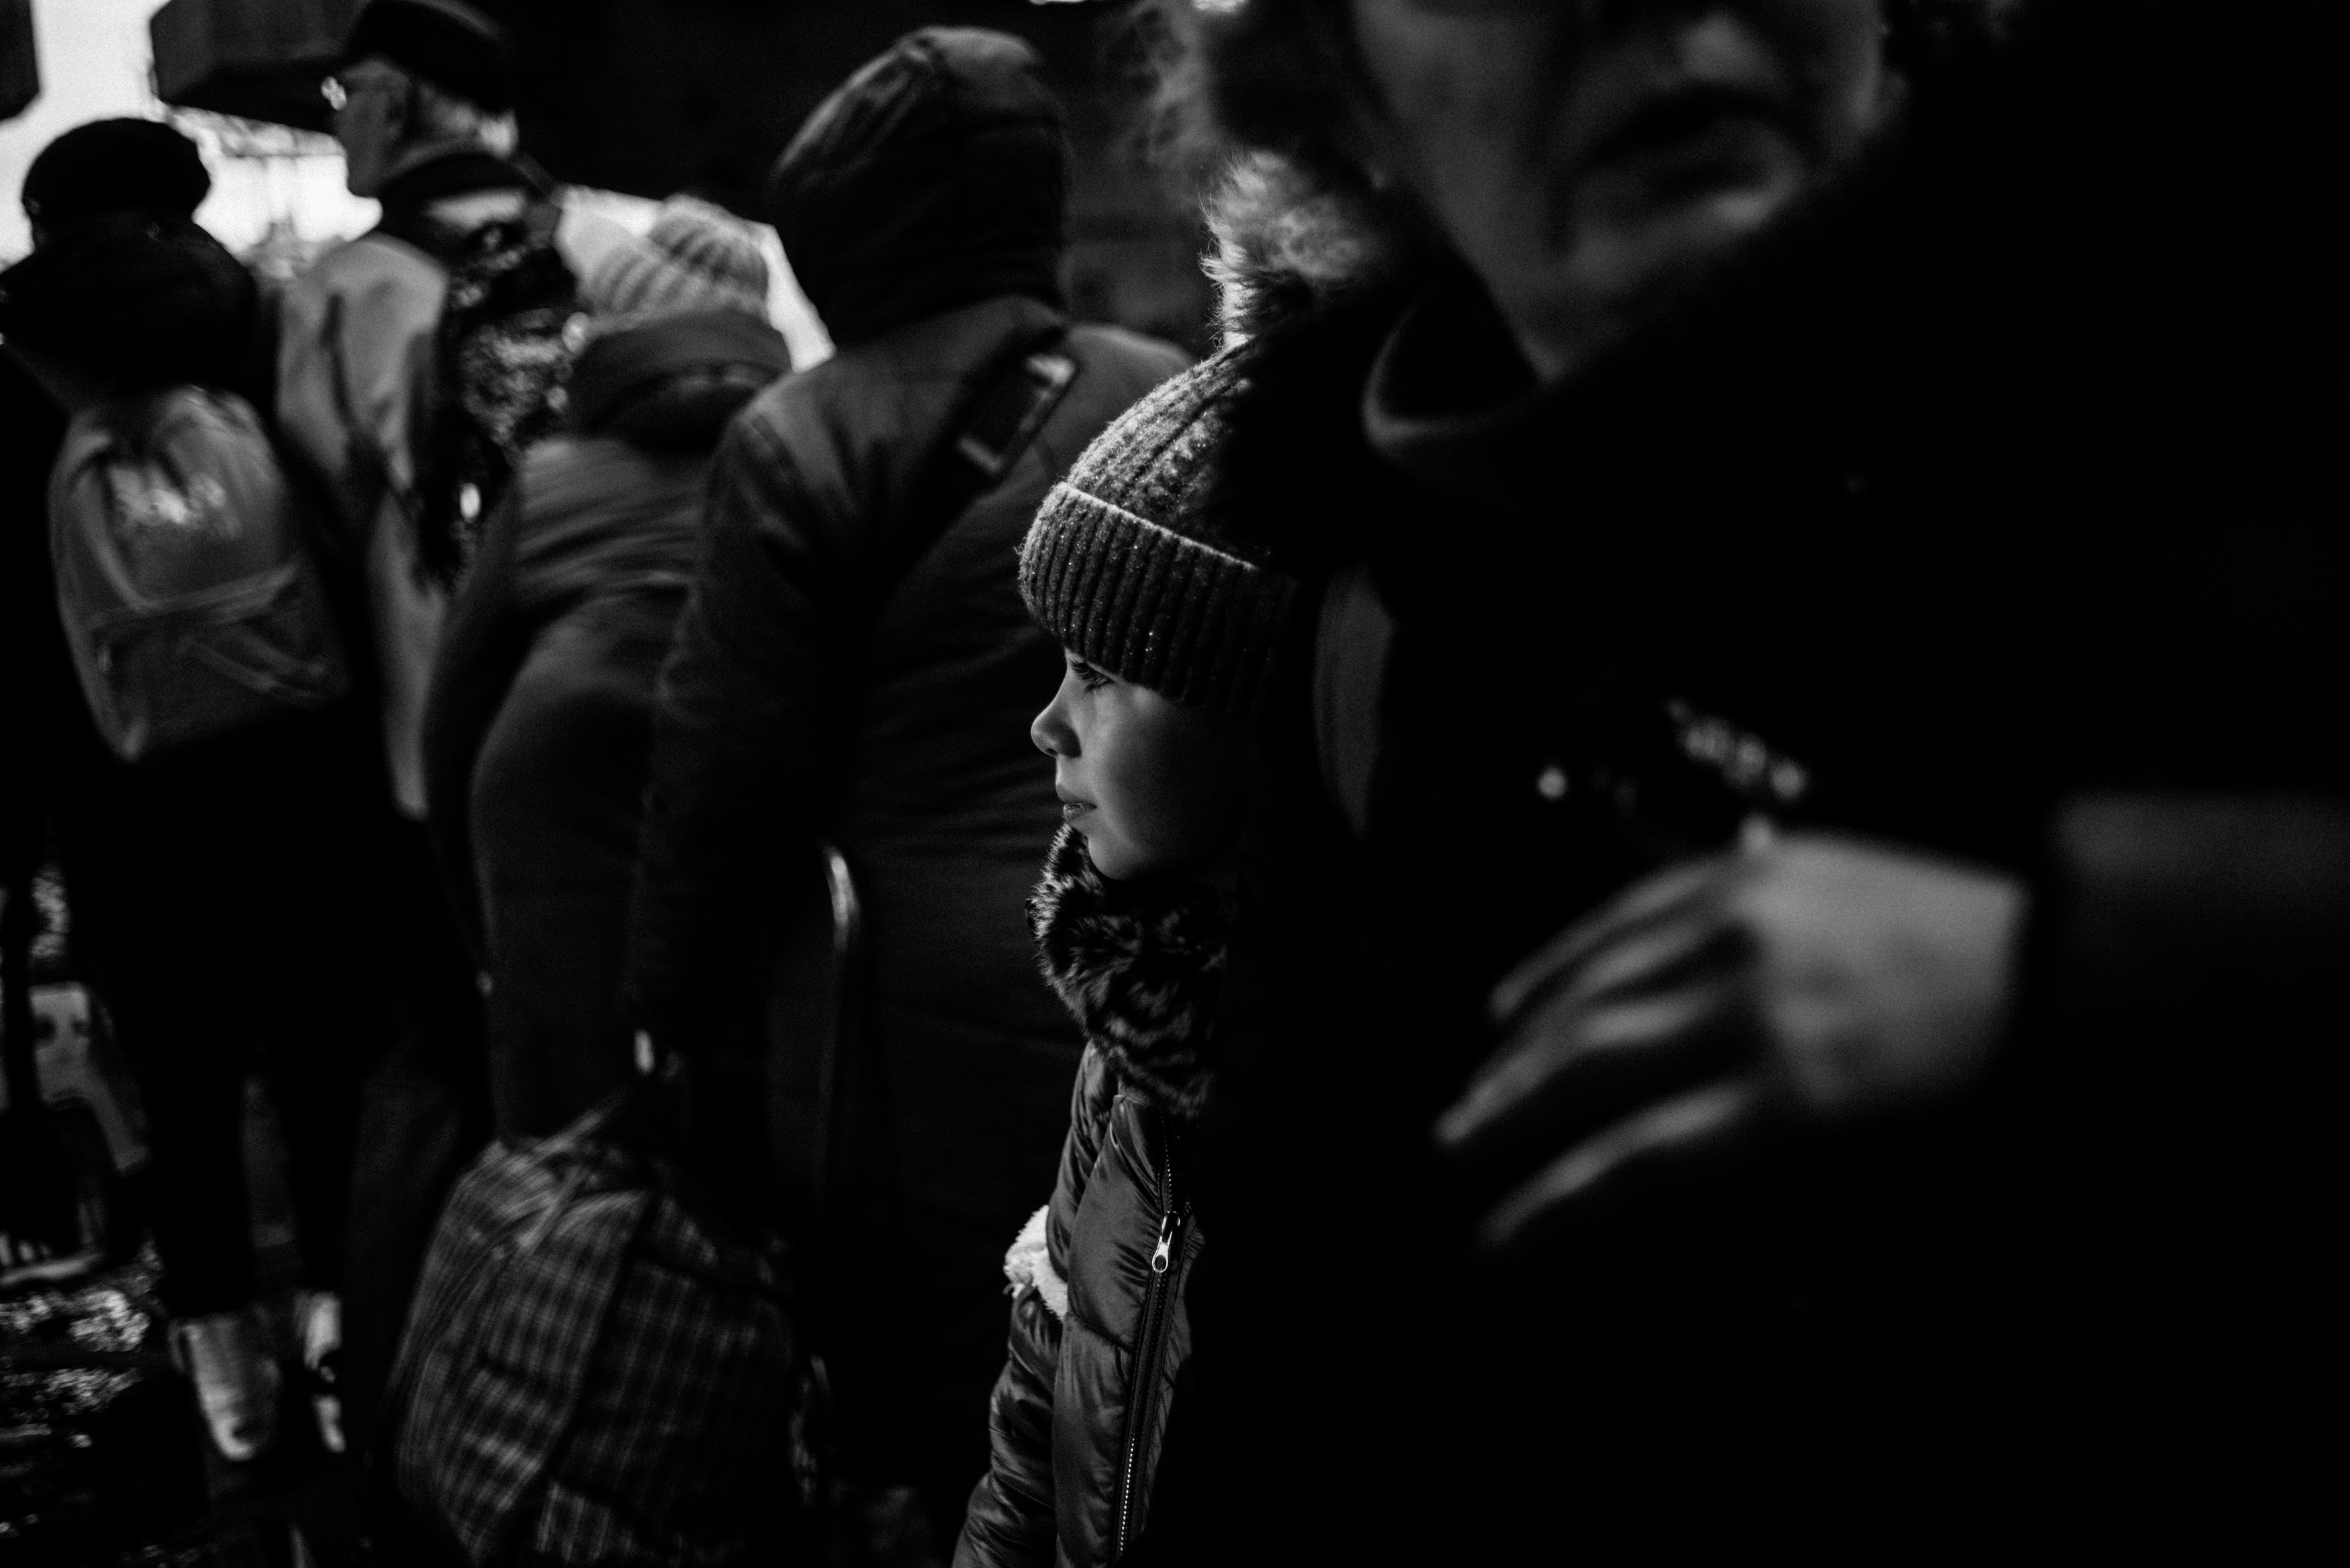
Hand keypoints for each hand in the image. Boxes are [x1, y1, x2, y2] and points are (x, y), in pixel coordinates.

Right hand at [1434, 833, 2026, 1258]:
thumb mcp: (1891, 1188)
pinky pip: (1629, 912)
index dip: (1549, 1213)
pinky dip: (1562, 957)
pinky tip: (1521, 996)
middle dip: (1504, 1122)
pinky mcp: (1759, 866)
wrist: (2077, 969)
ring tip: (1469, 1090)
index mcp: (1796, 1104)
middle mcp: (1755, 1006)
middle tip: (1447, 1157)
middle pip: (1587, 1070)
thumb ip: (1759, 1200)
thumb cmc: (1992, 1100)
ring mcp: (1750, 921)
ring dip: (1516, 1047)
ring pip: (1590, 986)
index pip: (1629, 1169)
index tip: (1496, 1248)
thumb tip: (1643, 1214)